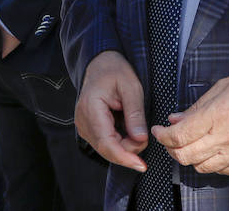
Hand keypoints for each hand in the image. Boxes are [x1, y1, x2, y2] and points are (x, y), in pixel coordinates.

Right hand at [75, 50, 148, 171]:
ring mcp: (83, 125)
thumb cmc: (115, 70)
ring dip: (124, 146)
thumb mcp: (131, 87)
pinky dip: (119, 142)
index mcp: (91, 108)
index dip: (124, 157)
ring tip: (137, 129)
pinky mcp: (88, 128)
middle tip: (145, 137)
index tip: (141, 165)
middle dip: (128, 150)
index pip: (106, 143)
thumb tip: (140, 139)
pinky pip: (104, 142)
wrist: (101, 63)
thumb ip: (135, 114)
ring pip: (105, 148)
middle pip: (106, 149)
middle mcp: (83, 120)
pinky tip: (128, 130)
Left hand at [153, 68, 228, 175]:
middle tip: (169, 139)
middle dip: (171, 149)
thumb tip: (174, 120)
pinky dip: (209, 163)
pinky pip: (220, 171)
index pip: (179, 136)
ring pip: (201, 167)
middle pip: (185, 156)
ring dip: (189, 157)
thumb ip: (196, 107)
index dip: (163, 136)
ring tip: (189, 144)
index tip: (158, 130)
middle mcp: (226, 138)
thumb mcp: (223, 87)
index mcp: (217, 116)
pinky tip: (210, 149)